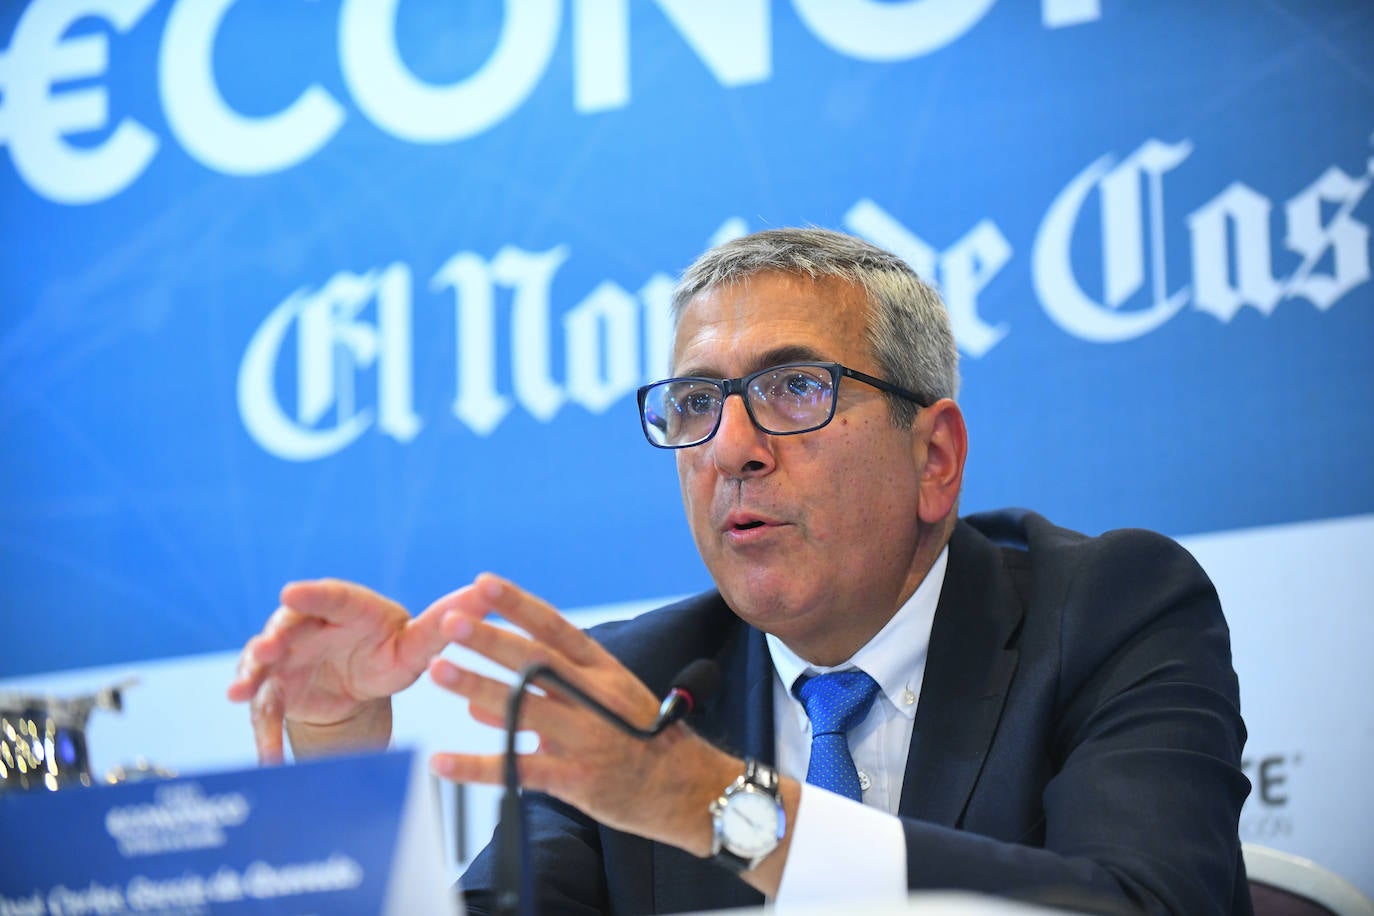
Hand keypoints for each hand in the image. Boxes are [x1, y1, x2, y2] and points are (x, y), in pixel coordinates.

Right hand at [227, 579, 460, 763]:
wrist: (360, 683)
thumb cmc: (392, 651)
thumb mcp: (417, 643)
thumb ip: (444, 623)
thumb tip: (489, 594)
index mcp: (348, 607)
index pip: (329, 595)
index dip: (310, 594)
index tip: (291, 592)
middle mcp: (310, 626)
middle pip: (286, 627)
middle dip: (272, 638)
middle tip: (265, 649)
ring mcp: (288, 658)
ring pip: (264, 665)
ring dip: (250, 676)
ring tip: (237, 692)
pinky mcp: (278, 691)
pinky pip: (267, 713)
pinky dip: (266, 738)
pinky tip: (269, 762)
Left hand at [425, 573, 741, 855]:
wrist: (691, 792)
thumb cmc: (648, 741)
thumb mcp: (609, 704)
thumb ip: (546, 701)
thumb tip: (478, 706)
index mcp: (604, 671)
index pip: (556, 628)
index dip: (518, 604)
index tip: (483, 583)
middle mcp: (596, 697)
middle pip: (536, 661)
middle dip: (490, 639)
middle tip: (450, 620)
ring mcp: (588, 738)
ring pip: (523, 707)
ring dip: (477, 687)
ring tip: (438, 670)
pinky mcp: (578, 780)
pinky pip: (520, 769)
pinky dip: (477, 767)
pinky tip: (441, 761)